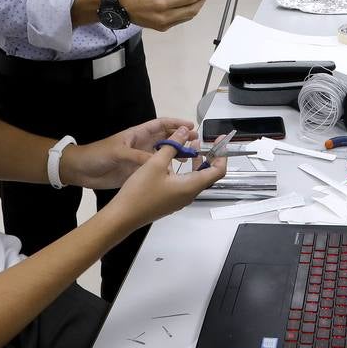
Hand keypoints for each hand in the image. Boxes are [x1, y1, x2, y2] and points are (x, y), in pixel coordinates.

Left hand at [58, 118, 197, 188]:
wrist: (81, 171)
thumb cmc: (98, 155)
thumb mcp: (118, 153)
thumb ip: (138, 157)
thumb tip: (158, 161)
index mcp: (138, 134)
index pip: (161, 125)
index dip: (176, 124)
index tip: (191, 126)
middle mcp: (142, 145)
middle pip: (166, 139)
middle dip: (182, 139)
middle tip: (198, 143)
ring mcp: (141, 159)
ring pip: (164, 155)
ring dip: (177, 155)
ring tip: (192, 159)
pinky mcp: (138, 172)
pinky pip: (156, 170)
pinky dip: (167, 171)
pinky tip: (178, 175)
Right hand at [107, 126, 227, 229]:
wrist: (123, 216)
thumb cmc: (140, 191)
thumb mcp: (156, 164)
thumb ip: (173, 146)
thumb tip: (185, 131)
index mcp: (191, 186)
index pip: (218, 171)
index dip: (222, 154)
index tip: (220, 141)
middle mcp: (189, 194)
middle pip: (208, 174)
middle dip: (209, 156)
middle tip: (204, 141)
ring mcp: (180, 199)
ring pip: (196, 178)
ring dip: (196, 162)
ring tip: (189, 146)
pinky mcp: (171, 201)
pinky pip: (185, 183)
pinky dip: (186, 170)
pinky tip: (173, 161)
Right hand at [117, 0, 211, 30]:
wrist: (120, 5)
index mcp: (164, 2)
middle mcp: (166, 16)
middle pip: (193, 9)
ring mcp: (164, 24)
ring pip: (188, 16)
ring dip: (195, 6)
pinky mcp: (162, 28)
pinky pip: (180, 20)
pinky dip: (186, 12)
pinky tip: (185, 4)